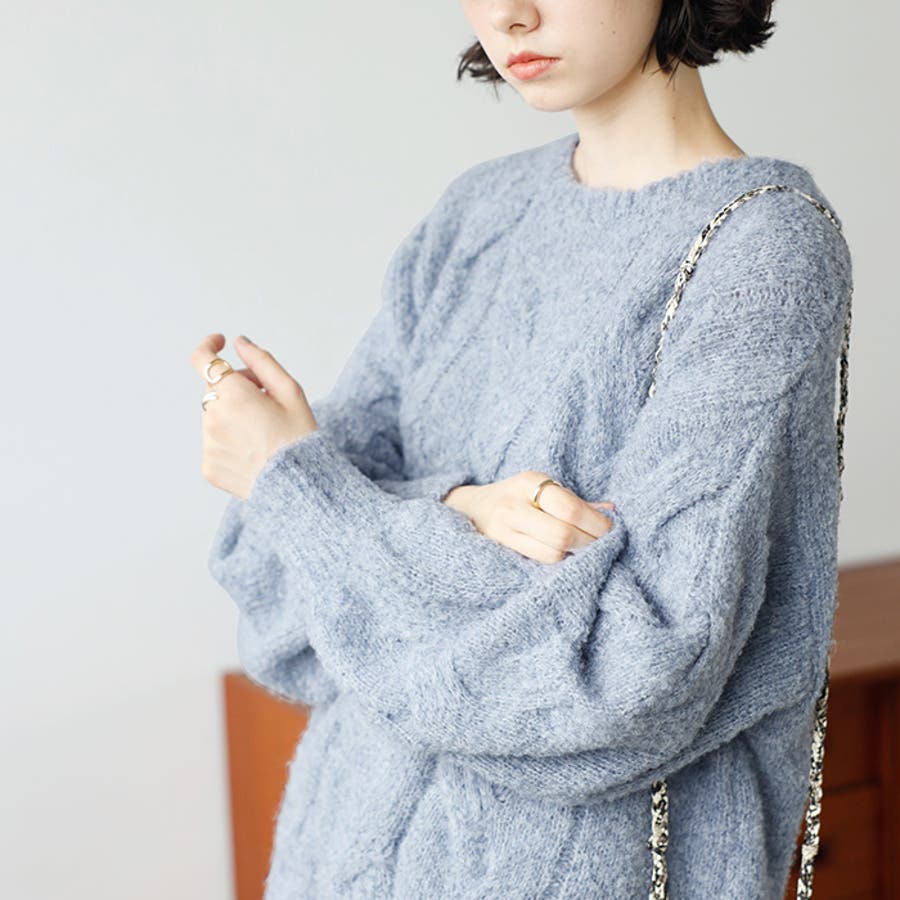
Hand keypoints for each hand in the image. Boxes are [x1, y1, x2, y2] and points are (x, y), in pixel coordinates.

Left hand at [192, 333, 318, 499]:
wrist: (299, 487)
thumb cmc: (300, 437)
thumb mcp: (290, 392)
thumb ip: (262, 361)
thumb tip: (239, 343)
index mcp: (234, 395)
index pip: (202, 360)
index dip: (209, 346)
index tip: (219, 343)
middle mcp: (214, 417)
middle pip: (215, 389)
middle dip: (236, 388)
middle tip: (266, 400)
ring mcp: (208, 444)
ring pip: (214, 417)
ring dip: (231, 416)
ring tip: (262, 432)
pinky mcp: (208, 466)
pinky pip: (214, 443)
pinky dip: (229, 441)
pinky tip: (253, 452)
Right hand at [443, 471, 614, 563]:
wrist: (470, 509)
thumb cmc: (516, 497)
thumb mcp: (541, 488)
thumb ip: (573, 500)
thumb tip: (610, 511)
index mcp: (529, 482)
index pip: (570, 508)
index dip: (596, 524)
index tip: (611, 531)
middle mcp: (513, 505)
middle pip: (562, 535)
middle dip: (589, 543)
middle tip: (602, 545)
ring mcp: (503, 530)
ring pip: (552, 554)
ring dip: (575, 555)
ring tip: (583, 550)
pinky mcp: (499, 549)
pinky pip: (539, 561)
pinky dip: (559, 561)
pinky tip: (564, 555)